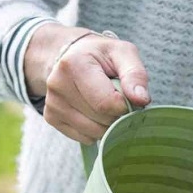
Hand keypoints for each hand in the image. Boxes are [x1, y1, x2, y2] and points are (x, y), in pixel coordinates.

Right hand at [23, 23, 150, 143]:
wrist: (71, 56)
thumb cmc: (101, 56)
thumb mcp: (122, 54)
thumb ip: (135, 74)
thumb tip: (141, 99)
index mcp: (74, 64)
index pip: (106, 103)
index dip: (124, 105)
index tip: (126, 95)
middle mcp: (58, 84)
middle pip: (101, 119)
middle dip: (116, 114)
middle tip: (116, 98)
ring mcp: (52, 103)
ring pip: (94, 133)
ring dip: (107, 124)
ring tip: (104, 103)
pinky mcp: (51, 117)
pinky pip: (85, 138)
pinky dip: (95, 130)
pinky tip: (92, 111)